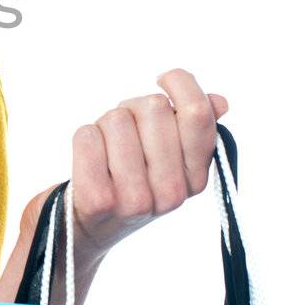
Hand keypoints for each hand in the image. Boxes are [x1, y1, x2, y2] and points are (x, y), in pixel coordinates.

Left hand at [0, 68, 228, 302]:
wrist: (88, 225)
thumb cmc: (130, 178)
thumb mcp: (168, 156)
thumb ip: (194, 127)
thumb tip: (219, 102)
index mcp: (196, 178)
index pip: (198, 114)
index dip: (180, 83)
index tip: (163, 79)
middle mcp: (171, 194)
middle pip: (154, 108)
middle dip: (134, 108)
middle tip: (126, 132)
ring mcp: (136, 200)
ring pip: (117, 119)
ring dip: (107, 125)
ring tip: (108, 149)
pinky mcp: (98, 201)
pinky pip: (87, 137)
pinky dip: (85, 138)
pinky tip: (91, 158)